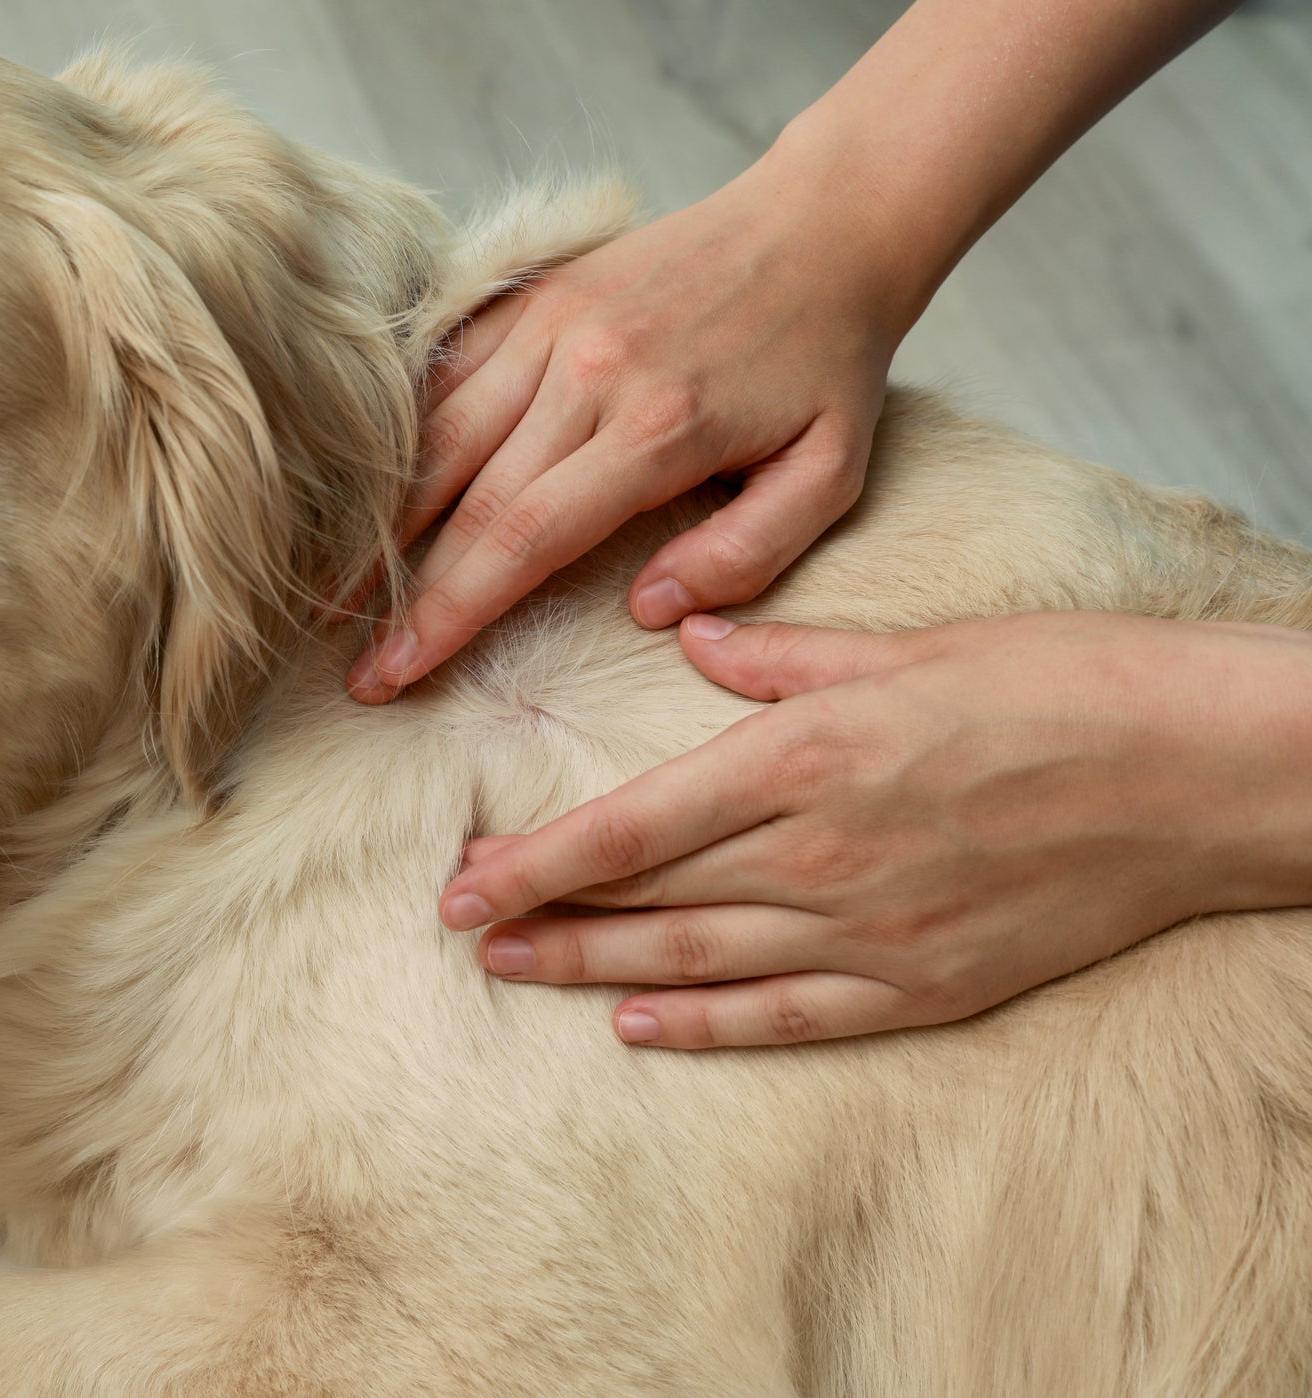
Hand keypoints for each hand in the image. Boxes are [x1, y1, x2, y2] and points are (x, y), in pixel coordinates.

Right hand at [347, 143, 914, 704]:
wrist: (824, 223)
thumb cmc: (830, 362)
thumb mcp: (831, 474)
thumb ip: (746, 554)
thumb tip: (650, 611)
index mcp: (656, 427)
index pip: (523, 538)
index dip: (450, 614)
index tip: (398, 672)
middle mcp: (586, 371)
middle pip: (464, 500)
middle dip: (401, 595)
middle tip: (356, 667)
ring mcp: (551, 325)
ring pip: (438, 437)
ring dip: (381, 523)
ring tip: (335, 593)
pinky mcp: (535, 296)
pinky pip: (447, 375)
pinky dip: (403, 439)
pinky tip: (370, 497)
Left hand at [437, 611, 1311, 1047]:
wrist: (1197, 772)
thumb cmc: (1059, 684)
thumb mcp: (908, 644)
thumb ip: (780, 656)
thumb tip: (690, 635)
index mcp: (807, 757)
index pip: (633, 824)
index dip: (537, 860)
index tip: (462, 880)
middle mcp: (821, 854)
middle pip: (649, 896)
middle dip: (545, 913)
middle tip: (462, 927)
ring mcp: (871, 932)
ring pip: (698, 961)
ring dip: (595, 969)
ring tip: (517, 971)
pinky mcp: (923, 985)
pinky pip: (789, 1017)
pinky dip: (707, 1024)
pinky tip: (638, 1023)